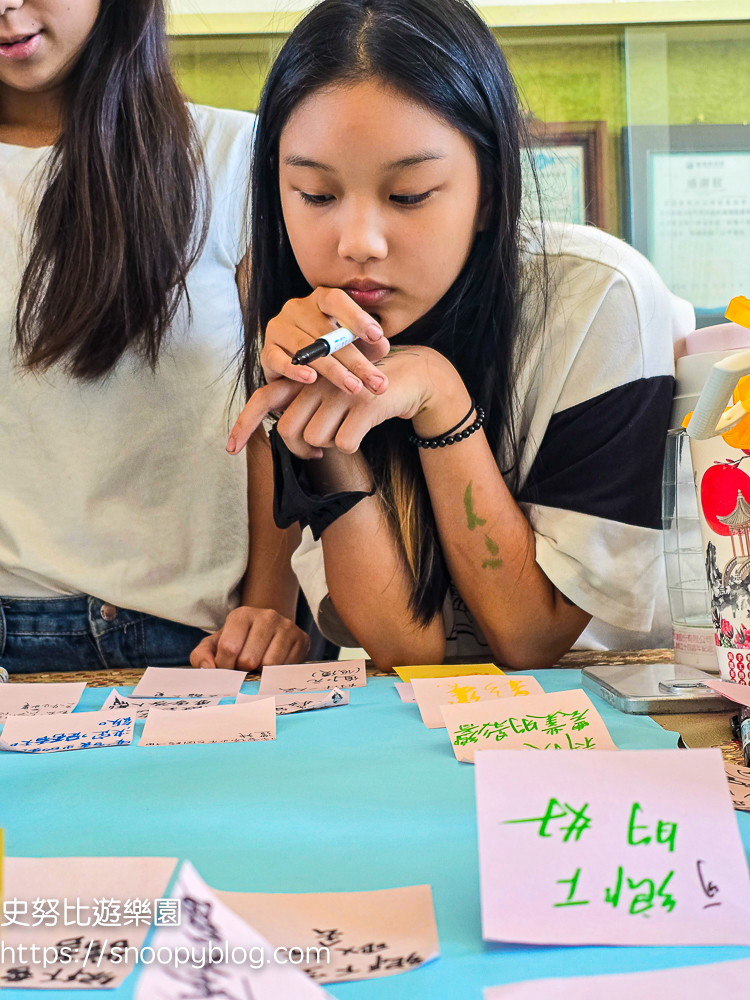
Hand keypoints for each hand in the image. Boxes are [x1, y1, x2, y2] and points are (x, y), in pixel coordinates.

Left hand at [190, 607, 309, 670]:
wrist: (268, 630)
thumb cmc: (238, 641)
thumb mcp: (214, 645)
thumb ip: (201, 656)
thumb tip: (208, 669)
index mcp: (242, 614)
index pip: (229, 647)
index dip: (224, 666)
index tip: (227, 666)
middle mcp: (267, 616)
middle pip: (249, 659)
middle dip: (243, 670)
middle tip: (244, 665)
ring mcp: (286, 626)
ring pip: (269, 665)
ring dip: (260, 672)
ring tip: (258, 664)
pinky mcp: (301, 639)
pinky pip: (286, 668)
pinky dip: (276, 673)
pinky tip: (273, 665)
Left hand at [230, 347, 470, 458]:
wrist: (413, 377)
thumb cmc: (367, 391)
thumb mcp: (333, 392)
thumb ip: (308, 406)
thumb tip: (289, 435)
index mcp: (306, 377)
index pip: (263, 399)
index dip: (244, 424)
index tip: (231, 449)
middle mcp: (318, 380)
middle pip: (288, 430)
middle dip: (300, 450)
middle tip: (315, 454)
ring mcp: (340, 391)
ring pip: (316, 439)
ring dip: (330, 445)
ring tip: (348, 430)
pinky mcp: (363, 404)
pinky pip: (344, 444)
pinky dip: (352, 445)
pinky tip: (364, 431)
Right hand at [261, 287, 390, 394]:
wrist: (297, 373)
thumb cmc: (332, 353)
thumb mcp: (354, 346)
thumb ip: (370, 345)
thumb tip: (382, 345)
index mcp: (321, 300)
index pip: (337, 300)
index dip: (357, 317)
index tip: (377, 336)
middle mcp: (297, 309)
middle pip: (326, 332)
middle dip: (355, 360)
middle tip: (376, 382)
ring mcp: (279, 328)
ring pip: (307, 348)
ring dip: (333, 370)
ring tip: (354, 387)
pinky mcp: (267, 350)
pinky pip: (278, 359)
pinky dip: (294, 370)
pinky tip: (311, 379)